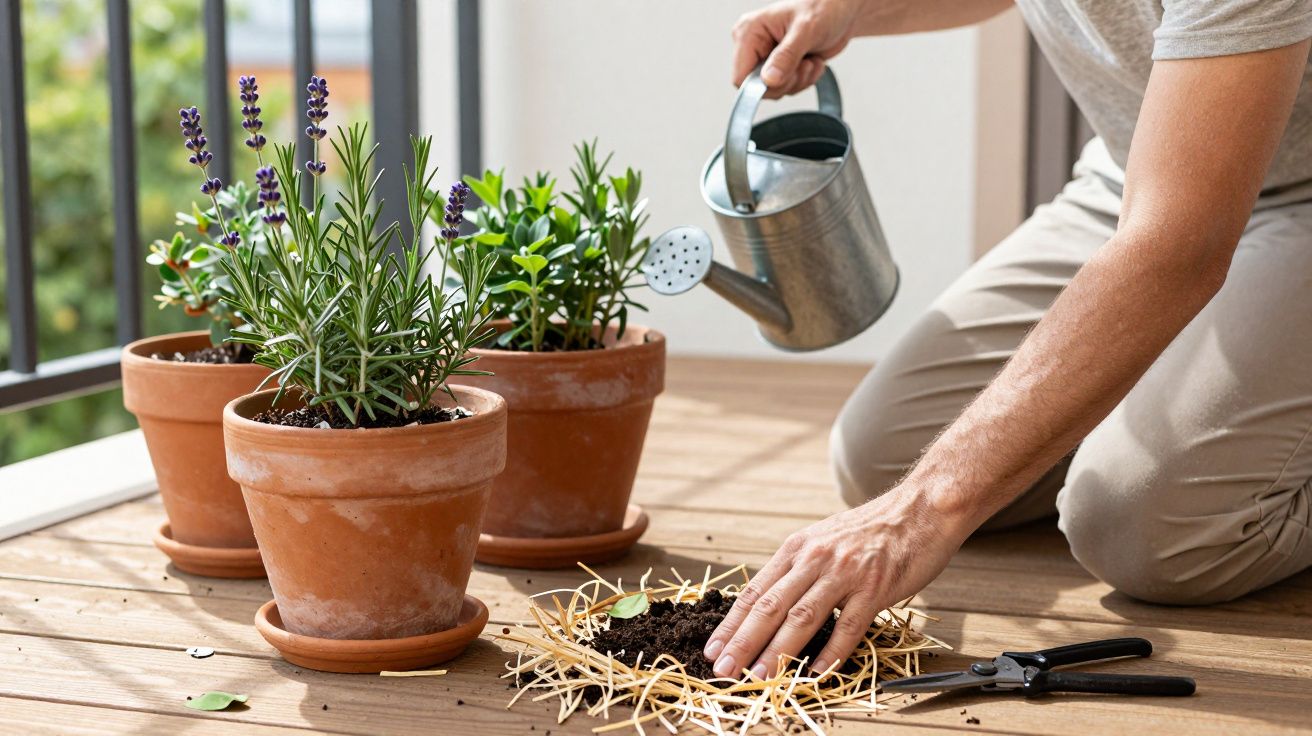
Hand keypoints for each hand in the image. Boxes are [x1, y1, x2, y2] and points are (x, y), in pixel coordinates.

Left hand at [702, 484, 968, 677]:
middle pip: (770, 606)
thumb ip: (798, 568)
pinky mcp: (875, 587)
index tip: (714, 649)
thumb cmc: (872, 529)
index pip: (755, 591)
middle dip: (743, 642)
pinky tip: (815, 673)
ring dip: (777, 651)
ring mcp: (845, 573)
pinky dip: (830, 652)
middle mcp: (815, 558)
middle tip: (724, 669)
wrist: (921, 508)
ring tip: (760, 677)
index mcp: (797, 548)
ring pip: (802, 618)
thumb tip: (769, 604)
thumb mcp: (823, 540)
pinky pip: (848, 626)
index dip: (732, 623)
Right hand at [731, 0, 866, 95]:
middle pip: (757, 87)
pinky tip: (812, 62)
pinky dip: (803, 80)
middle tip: (804, 65)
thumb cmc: (824, 8)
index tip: (786, 76)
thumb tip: (768, 80)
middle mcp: (754, 45)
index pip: (740, 77)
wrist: (842, 11)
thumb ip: (786, 56)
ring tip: (810, 60)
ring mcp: (767, 57)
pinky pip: (786, 88)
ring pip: (773, 90)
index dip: (761, 86)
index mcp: (749, 31)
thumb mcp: (806, 30)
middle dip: (786, 82)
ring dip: (798, 81)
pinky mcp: (780, 66)